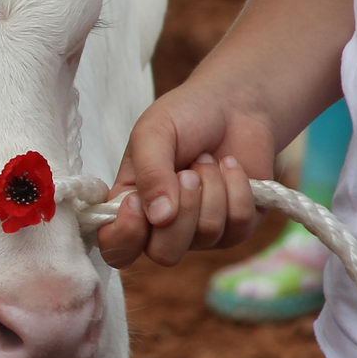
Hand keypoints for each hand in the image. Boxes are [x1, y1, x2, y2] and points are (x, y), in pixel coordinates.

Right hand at [97, 83, 277, 268]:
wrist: (234, 104)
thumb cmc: (185, 116)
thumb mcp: (153, 133)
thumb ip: (150, 172)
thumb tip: (160, 218)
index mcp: (130, 206)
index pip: (117, 248)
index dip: (124, 235)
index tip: (135, 202)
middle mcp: (163, 226)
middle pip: (165, 253)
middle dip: (183, 208)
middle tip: (189, 172)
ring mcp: (201, 231)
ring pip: (206, 234)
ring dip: (212, 188)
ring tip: (207, 159)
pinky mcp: (237, 226)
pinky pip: (239, 224)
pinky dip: (238, 188)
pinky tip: (230, 167)